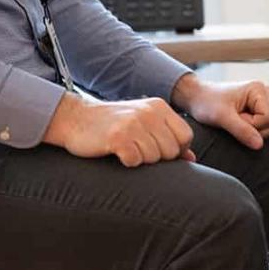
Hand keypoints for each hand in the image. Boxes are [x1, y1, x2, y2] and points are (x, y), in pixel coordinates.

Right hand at [43, 93, 195, 167]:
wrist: (76, 118)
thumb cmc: (113, 125)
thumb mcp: (144, 123)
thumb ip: (169, 137)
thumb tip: (192, 158)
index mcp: (159, 107)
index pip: (186, 136)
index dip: (176, 150)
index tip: (158, 151)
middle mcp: (149, 112)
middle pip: (171, 151)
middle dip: (157, 158)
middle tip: (137, 150)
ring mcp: (133, 123)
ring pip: (154, 158)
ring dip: (140, 160)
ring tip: (126, 149)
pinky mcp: (117, 137)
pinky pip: (134, 161)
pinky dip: (127, 162)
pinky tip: (117, 153)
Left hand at [172, 73, 268, 149]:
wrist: (198, 97)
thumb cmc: (207, 102)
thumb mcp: (222, 117)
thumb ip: (242, 130)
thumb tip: (260, 145)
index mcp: (258, 89)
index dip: (253, 126)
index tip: (236, 120)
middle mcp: (266, 92)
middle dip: (257, 130)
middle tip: (237, 123)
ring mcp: (265, 100)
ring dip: (256, 130)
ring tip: (239, 122)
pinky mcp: (261, 108)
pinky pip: (268, 125)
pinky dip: (256, 129)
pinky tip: (243, 123)